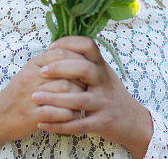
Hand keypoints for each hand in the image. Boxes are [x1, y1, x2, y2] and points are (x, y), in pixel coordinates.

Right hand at [0, 46, 88, 153]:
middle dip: (81, 81)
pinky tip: (73, 116)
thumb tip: (77, 56)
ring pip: (64, 91)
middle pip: (67, 73)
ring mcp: (31, 97)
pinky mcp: (31, 116)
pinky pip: (57, 112)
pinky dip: (69, 114)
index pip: (61, 54)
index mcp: (34, 65)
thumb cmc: (20, 94)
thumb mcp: (31, 72)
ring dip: (78, 98)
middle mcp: (32, 78)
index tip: (86, 69)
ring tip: (83, 102)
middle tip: (88, 88)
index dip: (78, 60)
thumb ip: (51, 63)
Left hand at [30, 36, 153, 156]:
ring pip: (78, 100)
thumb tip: (57, 49)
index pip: (88, 46)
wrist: (133, 121)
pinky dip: (58, 125)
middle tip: (40, 72)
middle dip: (60, 69)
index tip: (51, 48)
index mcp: (102, 67)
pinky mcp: (102, 122)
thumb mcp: (102, 74)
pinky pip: (78, 125)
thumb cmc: (109, 94)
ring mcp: (104, 103)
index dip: (68, 43)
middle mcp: (105, 82)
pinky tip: (42, 124)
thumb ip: (85, 63)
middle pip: (84, 69)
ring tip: (35, 97)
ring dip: (54, 99)